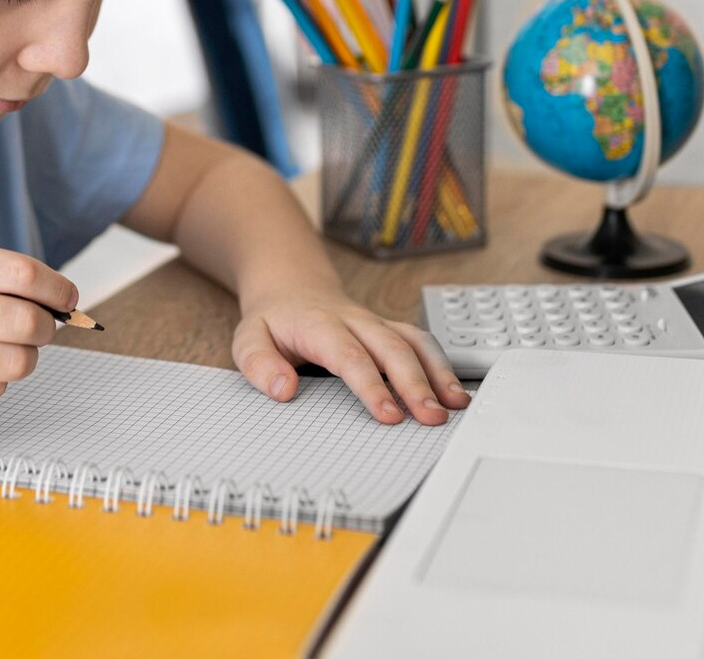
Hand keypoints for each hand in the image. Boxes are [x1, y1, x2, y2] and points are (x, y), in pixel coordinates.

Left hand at [233, 287, 470, 424]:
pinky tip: (455, 393)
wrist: (292, 286)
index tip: (388, 415)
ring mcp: (376, 324)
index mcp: (320, 325)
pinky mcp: (389, 330)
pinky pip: (421, 343)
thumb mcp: (248, 338)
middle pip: (392, 348)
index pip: (350, 356)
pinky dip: (442, 366)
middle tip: (431, 417)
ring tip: (454, 406)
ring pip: (413, 342)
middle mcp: (355, 321)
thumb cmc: (273, 319)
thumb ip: (259, 363)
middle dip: (415, 384)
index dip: (371, 386)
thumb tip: (282, 389)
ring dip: (437, 373)